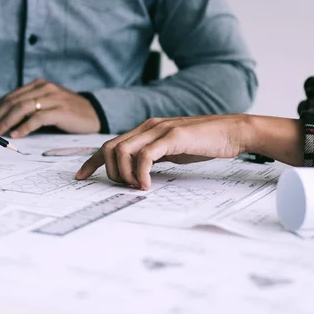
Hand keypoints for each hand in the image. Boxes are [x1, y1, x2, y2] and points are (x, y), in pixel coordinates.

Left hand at [0, 79, 99, 137]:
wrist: (95, 114)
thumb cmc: (68, 113)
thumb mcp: (48, 105)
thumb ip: (30, 109)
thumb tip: (5, 123)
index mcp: (38, 85)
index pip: (11, 97)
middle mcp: (44, 88)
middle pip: (14, 101)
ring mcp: (53, 98)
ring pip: (22, 108)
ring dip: (7, 122)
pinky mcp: (60, 110)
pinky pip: (38, 118)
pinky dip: (24, 127)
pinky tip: (16, 134)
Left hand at [75, 115, 254, 189]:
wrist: (232, 131)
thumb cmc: (202, 143)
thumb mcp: (169, 151)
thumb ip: (151, 157)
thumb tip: (134, 174)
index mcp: (144, 130)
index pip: (109, 144)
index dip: (92, 161)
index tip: (81, 177)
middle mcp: (146, 126)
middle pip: (109, 148)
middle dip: (109, 171)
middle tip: (124, 187)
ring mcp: (158, 129)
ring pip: (121, 151)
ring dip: (124, 174)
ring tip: (138, 187)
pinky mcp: (171, 136)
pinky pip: (145, 155)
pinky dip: (141, 173)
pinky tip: (147, 185)